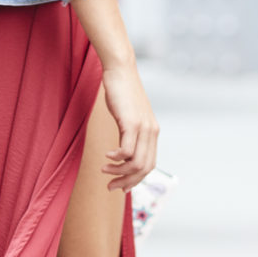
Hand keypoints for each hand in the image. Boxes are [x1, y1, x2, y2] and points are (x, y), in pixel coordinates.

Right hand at [100, 63, 158, 191]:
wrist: (121, 70)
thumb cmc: (122, 93)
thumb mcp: (129, 116)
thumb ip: (130, 133)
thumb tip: (123, 151)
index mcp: (152, 133)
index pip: (149, 165)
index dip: (135, 180)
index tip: (121, 186)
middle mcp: (151, 132)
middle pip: (144, 168)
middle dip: (127, 181)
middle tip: (111, 186)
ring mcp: (143, 127)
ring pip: (136, 162)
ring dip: (119, 171)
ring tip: (105, 170)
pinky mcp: (132, 122)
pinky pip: (127, 150)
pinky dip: (116, 158)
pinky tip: (106, 155)